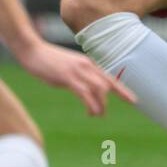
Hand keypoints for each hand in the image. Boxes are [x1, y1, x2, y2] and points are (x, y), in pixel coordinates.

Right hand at [15, 39, 134, 115]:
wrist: (32, 50)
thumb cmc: (48, 61)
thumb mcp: (68, 68)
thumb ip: (78, 77)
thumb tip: (84, 90)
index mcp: (88, 64)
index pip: (110, 79)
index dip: (122, 90)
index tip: (133, 100)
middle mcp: (87, 66)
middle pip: (108, 85)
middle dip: (110, 101)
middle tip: (103, 115)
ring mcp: (78, 71)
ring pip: (99, 90)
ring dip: (100, 105)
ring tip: (97, 115)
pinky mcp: (67, 77)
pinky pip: (84, 92)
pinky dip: (90, 104)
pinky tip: (90, 112)